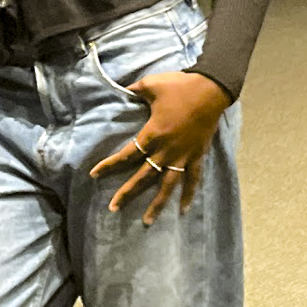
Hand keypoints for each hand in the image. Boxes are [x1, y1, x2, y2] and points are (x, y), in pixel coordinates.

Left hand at [88, 71, 228, 222]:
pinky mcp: (197, 156)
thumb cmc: (179, 86)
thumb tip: (121, 90)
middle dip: (127, 192)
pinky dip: (189, 195)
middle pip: (143, 176)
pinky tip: (183, 210)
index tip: (94, 174)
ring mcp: (183, 156)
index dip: (110, 165)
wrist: (211, 89)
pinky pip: (192, 180)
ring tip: (147, 221)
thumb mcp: (150, 84)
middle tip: (113, 208)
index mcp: (153, 134)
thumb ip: (133, 91)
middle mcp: (166, 150)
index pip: (127, 154)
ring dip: (157, 204)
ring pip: (167, 186)